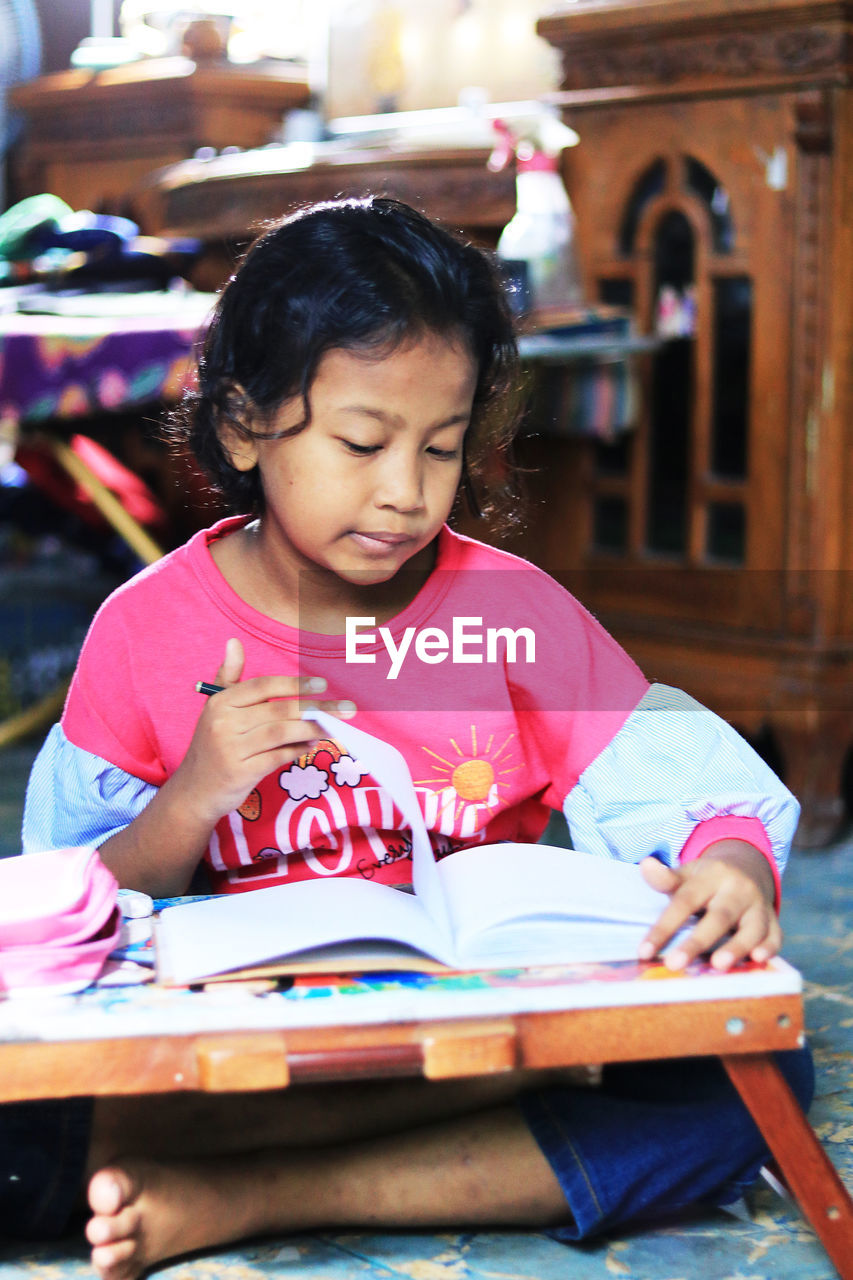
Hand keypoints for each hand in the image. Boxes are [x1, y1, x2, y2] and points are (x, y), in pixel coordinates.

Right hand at [174, 637, 355, 827]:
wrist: (194, 791)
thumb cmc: (212, 745)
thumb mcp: (215, 710)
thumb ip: (229, 677)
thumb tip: (234, 641)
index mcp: (220, 702)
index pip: (264, 686)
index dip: (295, 684)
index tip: (322, 684)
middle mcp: (223, 723)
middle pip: (279, 710)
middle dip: (316, 709)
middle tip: (346, 709)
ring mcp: (231, 749)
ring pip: (282, 733)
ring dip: (312, 730)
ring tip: (332, 728)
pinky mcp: (240, 773)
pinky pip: (278, 757)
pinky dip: (298, 750)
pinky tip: (311, 746)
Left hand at [638, 839, 781, 970]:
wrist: (747, 867)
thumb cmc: (707, 880)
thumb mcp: (687, 874)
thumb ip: (667, 878)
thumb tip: (646, 865)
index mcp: (711, 876)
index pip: (684, 901)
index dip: (664, 927)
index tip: (644, 951)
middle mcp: (737, 890)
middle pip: (719, 916)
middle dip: (697, 942)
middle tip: (674, 964)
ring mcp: (758, 905)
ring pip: (752, 927)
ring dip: (736, 946)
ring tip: (718, 965)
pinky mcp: (773, 921)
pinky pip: (775, 934)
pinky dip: (769, 947)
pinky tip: (758, 959)